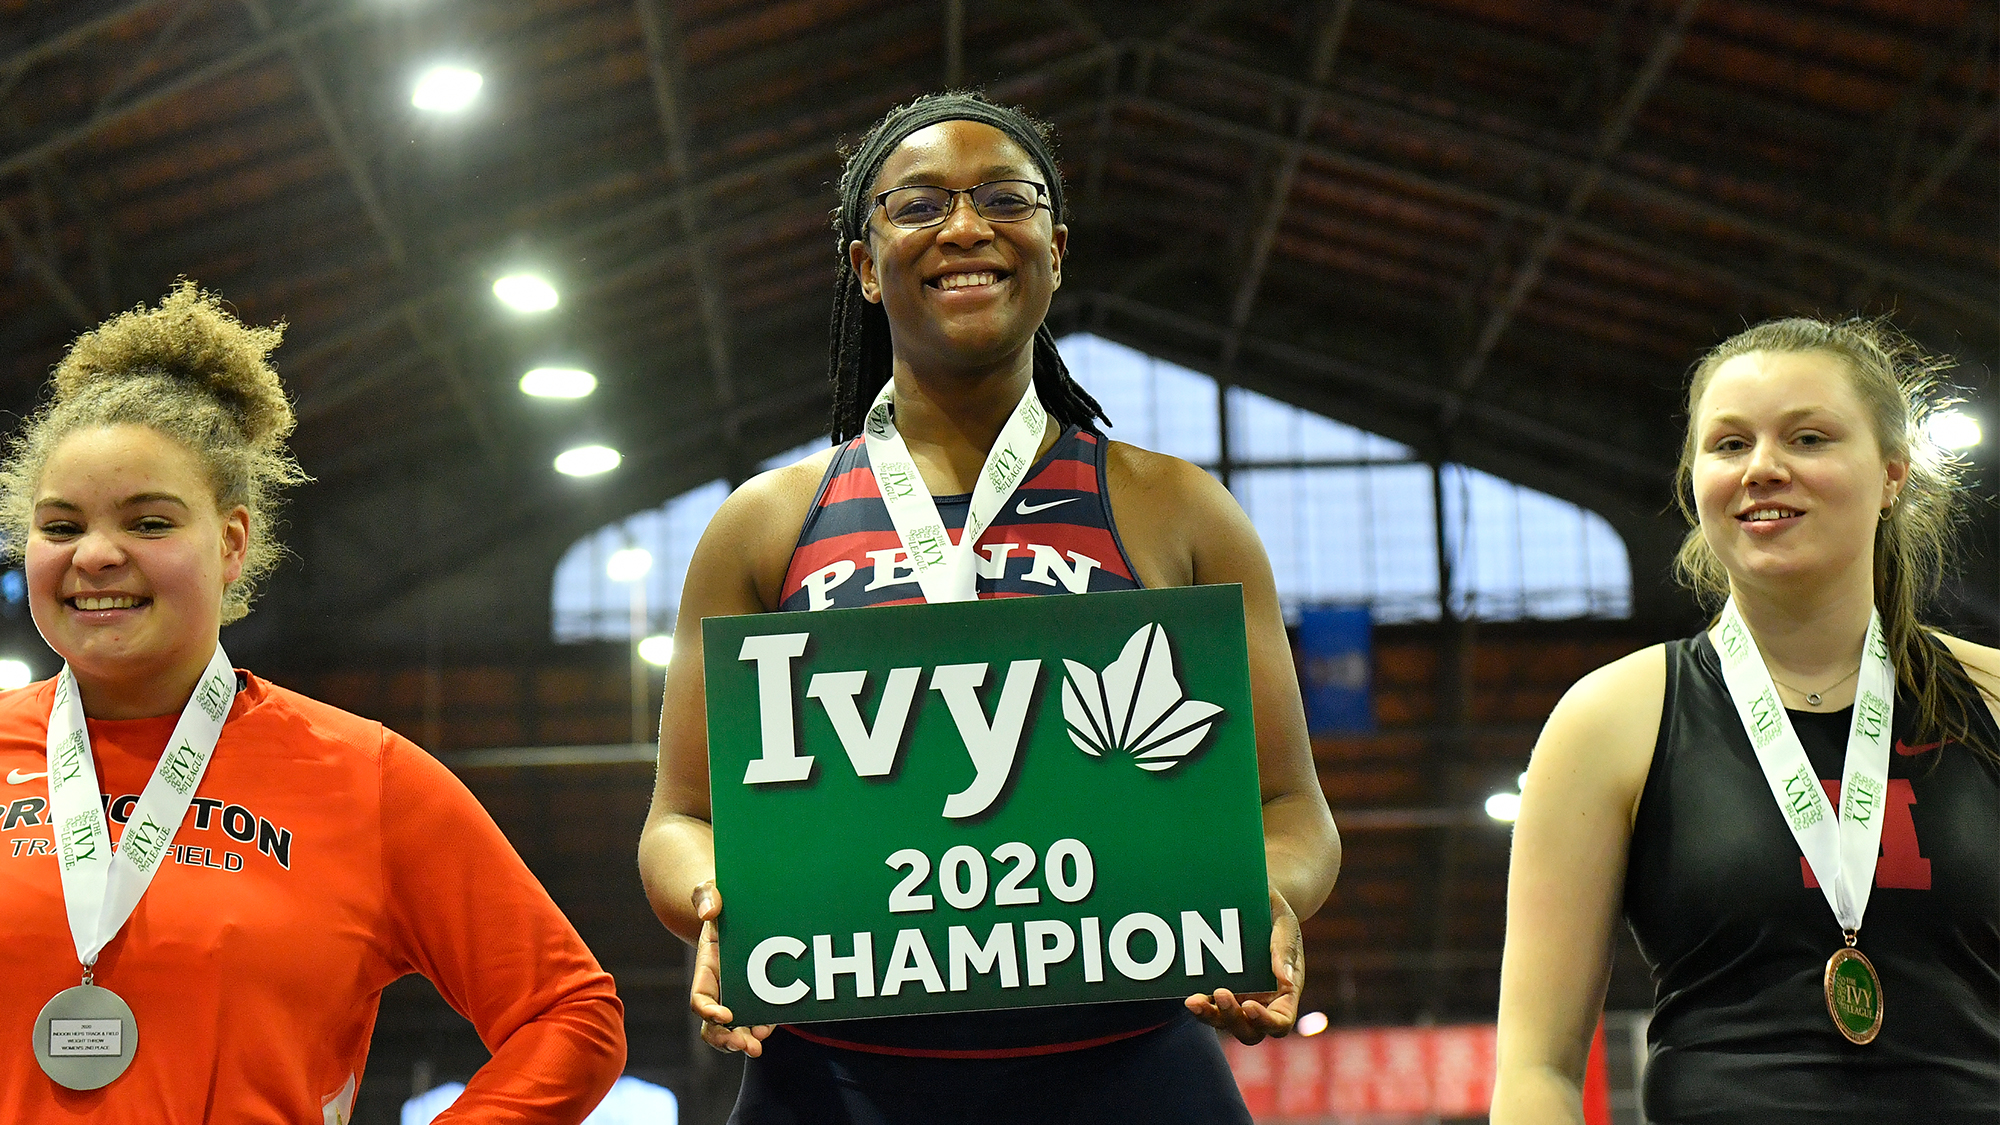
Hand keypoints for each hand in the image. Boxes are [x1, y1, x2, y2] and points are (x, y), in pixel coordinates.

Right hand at [688, 881, 776, 1055]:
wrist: (744, 907)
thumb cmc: (725, 901)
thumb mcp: (712, 890)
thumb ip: (706, 895)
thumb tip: (707, 912)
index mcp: (707, 968)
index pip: (700, 999)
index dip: (708, 1011)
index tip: (725, 1015)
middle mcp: (722, 986)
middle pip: (714, 1025)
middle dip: (725, 1038)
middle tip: (745, 1045)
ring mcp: (742, 992)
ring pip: (737, 1028)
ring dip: (744, 1040)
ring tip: (757, 1046)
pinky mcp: (763, 992)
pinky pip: (762, 1016)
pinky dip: (765, 1026)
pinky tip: (772, 1027)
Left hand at [1185, 882, 1302, 1043]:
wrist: (1255, 901)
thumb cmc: (1275, 914)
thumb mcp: (1285, 923)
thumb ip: (1283, 948)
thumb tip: (1285, 979)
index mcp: (1285, 993)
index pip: (1280, 1023)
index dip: (1266, 1022)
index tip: (1251, 1005)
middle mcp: (1262, 1002)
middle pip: (1249, 1031)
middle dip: (1233, 1018)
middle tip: (1221, 992)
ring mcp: (1239, 999)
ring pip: (1224, 1023)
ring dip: (1210, 1016)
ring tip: (1194, 1001)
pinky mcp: (1217, 989)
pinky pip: (1208, 1007)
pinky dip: (1200, 1005)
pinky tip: (1189, 996)